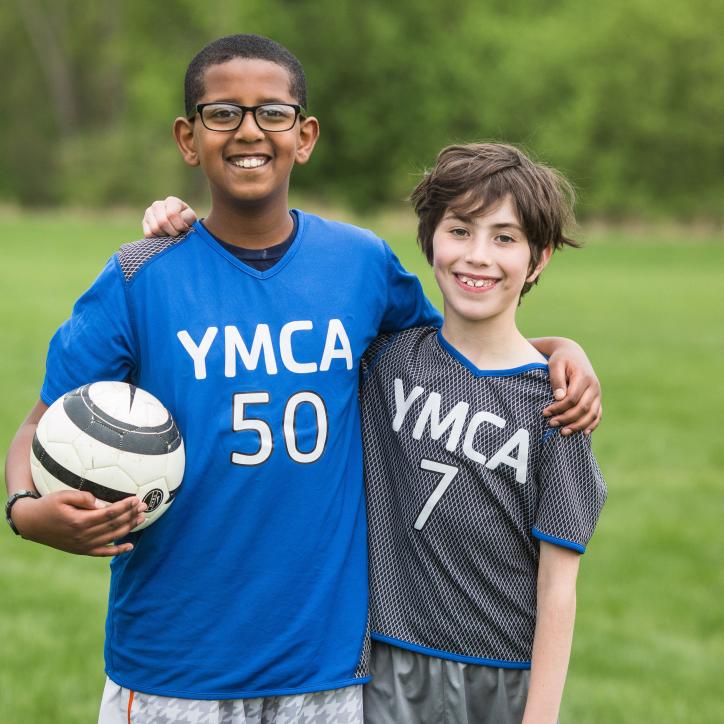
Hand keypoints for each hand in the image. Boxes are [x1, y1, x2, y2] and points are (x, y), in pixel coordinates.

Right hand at [10, 490, 146, 556]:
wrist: (30, 523)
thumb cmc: (47, 505)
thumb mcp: (62, 495)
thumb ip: (83, 498)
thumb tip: (101, 503)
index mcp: (79, 521)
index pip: (109, 513)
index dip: (124, 506)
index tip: (136, 499)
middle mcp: (83, 536)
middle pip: (114, 525)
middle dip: (131, 515)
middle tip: (145, 506)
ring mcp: (82, 545)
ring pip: (112, 537)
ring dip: (129, 528)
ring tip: (142, 518)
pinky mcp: (81, 550)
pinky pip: (102, 553)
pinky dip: (117, 550)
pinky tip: (129, 546)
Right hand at [142, 196, 196, 237]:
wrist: (178, 226)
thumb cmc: (186, 221)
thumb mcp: (191, 218)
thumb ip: (189, 217)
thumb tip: (182, 222)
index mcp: (171, 201)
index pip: (172, 214)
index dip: (179, 226)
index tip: (184, 229)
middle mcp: (158, 204)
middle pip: (163, 222)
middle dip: (172, 232)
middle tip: (177, 233)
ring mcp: (149, 212)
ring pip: (155, 229)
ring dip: (165, 235)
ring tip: (170, 233)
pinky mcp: (144, 222)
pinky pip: (149, 234)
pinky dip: (157, 238)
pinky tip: (163, 234)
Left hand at [543, 343, 601, 435]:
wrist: (572, 353)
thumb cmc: (561, 359)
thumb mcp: (555, 364)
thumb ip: (557, 379)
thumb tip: (559, 397)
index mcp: (584, 377)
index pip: (572, 398)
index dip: (559, 408)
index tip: (545, 413)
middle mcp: (594, 386)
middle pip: (582, 408)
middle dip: (566, 419)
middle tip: (551, 424)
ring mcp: (598, 393)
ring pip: (592, 414)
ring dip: (578, 426)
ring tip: (562, 432)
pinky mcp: (597, 398)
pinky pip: (598, 414)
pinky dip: (592, 424)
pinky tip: (584, 433)